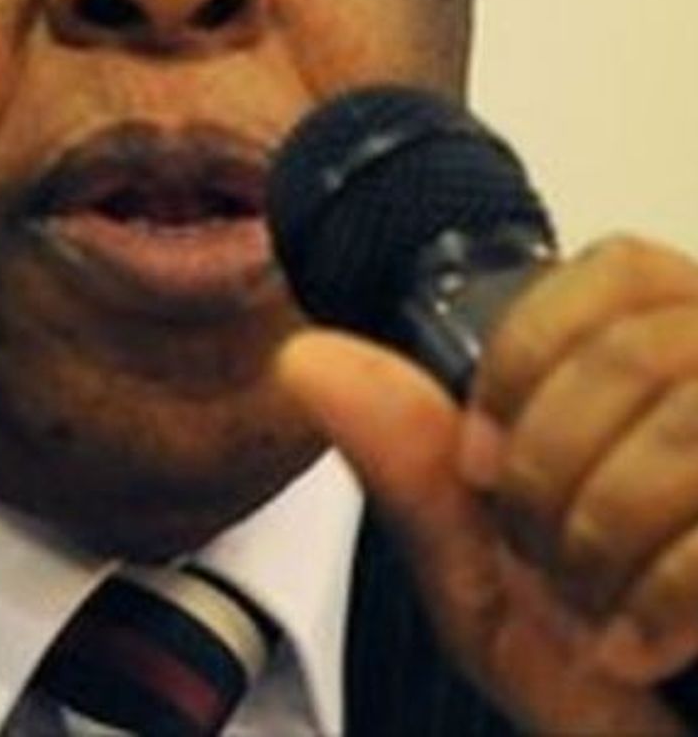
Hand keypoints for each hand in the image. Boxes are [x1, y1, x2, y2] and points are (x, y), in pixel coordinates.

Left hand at [279, 234, 697, 735]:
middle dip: (549, 474)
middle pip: (639, 348)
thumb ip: (413, 471)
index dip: (530, 358)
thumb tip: (307, 357)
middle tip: (546, 565)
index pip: (619, 272)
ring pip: (687, 420)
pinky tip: (644, 649)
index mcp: (688, 382)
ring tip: (598, 616)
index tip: (484, 461)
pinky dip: (661, 596)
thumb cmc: (624, 702)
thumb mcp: (496, 590)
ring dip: (602, 540)